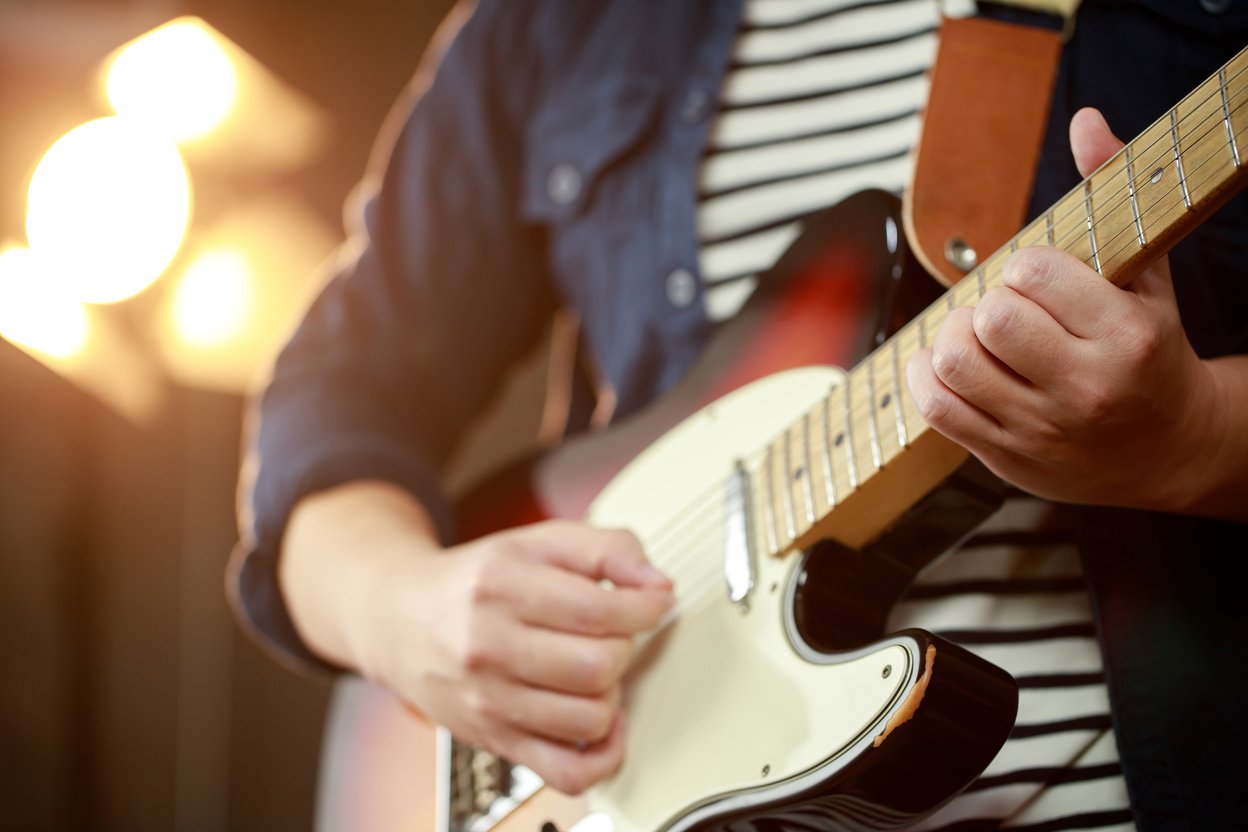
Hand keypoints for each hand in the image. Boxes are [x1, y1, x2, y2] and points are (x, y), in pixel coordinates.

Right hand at [358, 520, 673, 794]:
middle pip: (598, 666)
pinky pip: (569, 772)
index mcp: (501, 586)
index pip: (600, 610)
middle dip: (623, 647)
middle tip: (611, 634)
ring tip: (594, 671)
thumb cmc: (475, 582)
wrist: (399, 619)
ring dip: (611, 694)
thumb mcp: (537, 542)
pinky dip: (603, 754)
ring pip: (589, 718)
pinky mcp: (494, 742)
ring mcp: (489, 701)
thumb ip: (605, 548)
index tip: (653, 602)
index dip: (646, 607)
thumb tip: (657, 583)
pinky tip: (599, 722)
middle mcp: (488, 646)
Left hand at [905, 108, 1219, 510]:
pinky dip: (925, 375)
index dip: (1025, 266)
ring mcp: (1041, 429)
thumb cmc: (1152, 351)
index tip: (1039, 278)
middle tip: (1008, 309)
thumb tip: (1085, 120)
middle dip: (990, 301)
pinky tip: (946, 362)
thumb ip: (1112, 193)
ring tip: (979, 335)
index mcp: (1126, 337)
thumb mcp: (1148, 275)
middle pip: (991, 319)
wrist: (1170, 451)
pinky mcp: (1005, 457)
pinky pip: (936, 409)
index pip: (1033, 273)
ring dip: (955, 336)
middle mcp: (1085, 387)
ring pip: (956, 362)